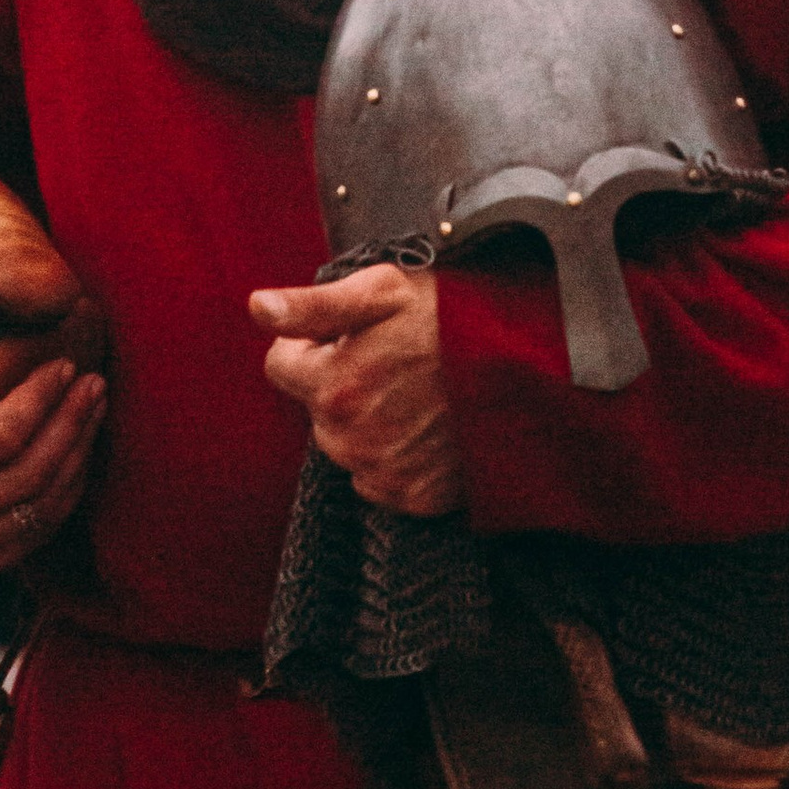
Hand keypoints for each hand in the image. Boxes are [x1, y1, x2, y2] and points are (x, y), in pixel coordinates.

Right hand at [0, 333, 105, 588]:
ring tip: (92, 412)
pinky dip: (62, 497)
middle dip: (71, 424)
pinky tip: (75, 455)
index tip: (64, 365)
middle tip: (94, 383)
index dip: (41, 399)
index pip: (0, 437)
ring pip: (39, 511)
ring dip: (77, 459)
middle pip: (30, 475)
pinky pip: (30, 539)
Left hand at [249, 266, 460, 517]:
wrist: (531, 367)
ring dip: (368, 423)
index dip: (311, 345)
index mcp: (333, 387)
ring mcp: (385, 474)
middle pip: (316, 411)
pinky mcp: (417, 498)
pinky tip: (428, 428)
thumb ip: (311, 305)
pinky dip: (397, 457)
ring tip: (416, 394)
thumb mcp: (382, 291)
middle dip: (341, 386)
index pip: (280, 366)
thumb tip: (257, 307)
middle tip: (393, 363)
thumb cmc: (454, 320)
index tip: (349, 336)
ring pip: (347, 447)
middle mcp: (351, 441)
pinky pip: (381, 480)